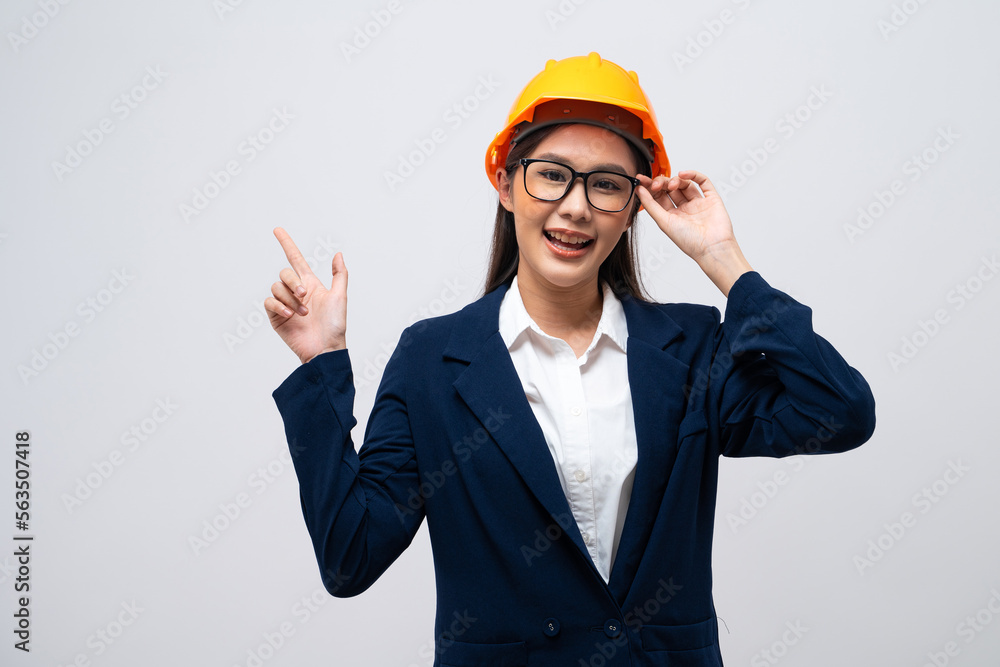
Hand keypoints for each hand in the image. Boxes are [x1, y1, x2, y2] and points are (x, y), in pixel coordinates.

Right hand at [265, 227, 346, 363]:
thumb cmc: (335, 325)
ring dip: (290, 298)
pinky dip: (279, 306)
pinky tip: (291, 315)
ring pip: (276, 287)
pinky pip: (269, 302)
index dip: (287, 244)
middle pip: (284, 273)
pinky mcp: (276, 317)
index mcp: (310, 284)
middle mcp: (296, 292)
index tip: (277, 230)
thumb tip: (338, 254)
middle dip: (293, 282)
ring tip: (302, 312)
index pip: (295, 259)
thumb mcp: (340, 297)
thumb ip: (339, 275)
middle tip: (305, 295)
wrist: (325, 349)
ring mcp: (285, 304)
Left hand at [635, 170, 739, 262]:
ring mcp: (698, 204)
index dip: (649, 187)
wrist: (712, 247)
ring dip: (676, 180)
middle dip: (662, 183)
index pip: (658, 197)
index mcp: (671, 217)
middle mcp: (684, 210)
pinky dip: (693, 175)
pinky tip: (683, 174)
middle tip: (657, 184)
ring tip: (672, 184)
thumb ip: (650, 205)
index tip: (641, 179)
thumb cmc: (689, 241)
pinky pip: (703, 182)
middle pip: (671, 189)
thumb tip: (638, 189)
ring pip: (685, 184)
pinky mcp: (711, 199)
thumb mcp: (663, 222)